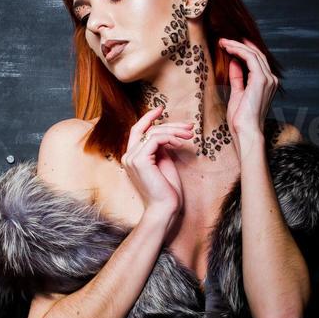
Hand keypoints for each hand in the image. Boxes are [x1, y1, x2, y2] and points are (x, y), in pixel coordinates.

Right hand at [122, 105, 192, 227]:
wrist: (165, 209)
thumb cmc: (167, 191)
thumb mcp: (164, 163)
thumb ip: (161, 148)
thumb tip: (167, 134)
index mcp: (132, 157)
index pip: (137, 130)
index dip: (148, 117)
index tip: (161, 108)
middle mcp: (128, 156)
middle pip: (147, 129)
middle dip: (170, 124)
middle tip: (189, 126)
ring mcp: (132, 158)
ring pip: (153, 132)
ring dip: (174, 131)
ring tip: (190, 135)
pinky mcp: (139, 160)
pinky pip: (155, 139)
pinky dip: (170, 137)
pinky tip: (180, 142)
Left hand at [218, 37, 278, 143]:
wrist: (246, 131)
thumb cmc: (241, 119)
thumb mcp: (237, 94)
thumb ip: (238, 78)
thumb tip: (234, 62)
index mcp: (267, 84)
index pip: (257, 61)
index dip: (244, 50)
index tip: (230, 45)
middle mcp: (271, 80)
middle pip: (257, 54)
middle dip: (240, 45)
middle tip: (224, 40)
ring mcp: (268, 79)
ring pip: (254, 54)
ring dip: (237, 45)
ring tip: (223, 42)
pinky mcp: (262, 80)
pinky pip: (251, 58)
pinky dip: (239, 51)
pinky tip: (228, 48)